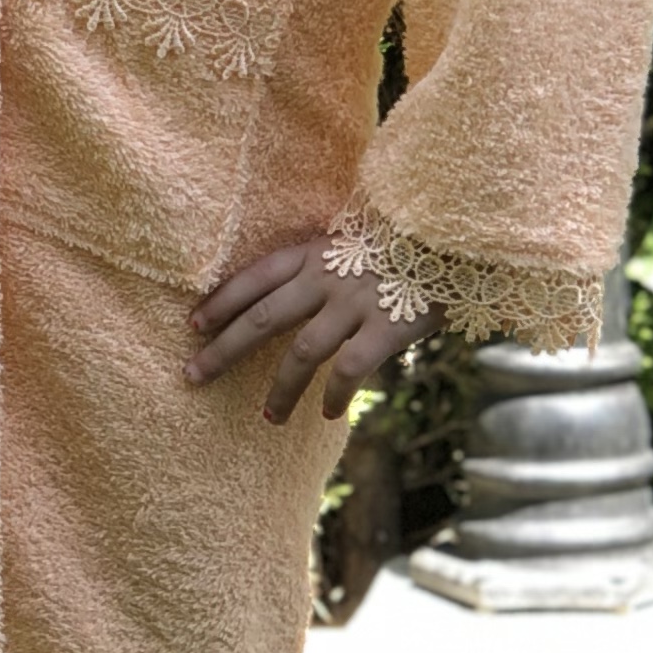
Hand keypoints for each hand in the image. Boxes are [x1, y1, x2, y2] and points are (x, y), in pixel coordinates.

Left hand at [187, 237, 412, 425]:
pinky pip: (349, 370)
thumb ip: (329, 268)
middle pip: (262, 318)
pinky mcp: (387, 327)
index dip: (222, 300)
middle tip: (194, 375)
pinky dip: (336, 394)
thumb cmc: (410, 242)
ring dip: (281, 389)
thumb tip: (302, 300)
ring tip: (269, 417)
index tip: (194, 323)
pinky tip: (330, 413)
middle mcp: (327, 277)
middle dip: (224, 349)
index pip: (256, 277)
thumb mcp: (358, 243)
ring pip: (301, 353)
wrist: (459, 236)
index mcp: (316, 252)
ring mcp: (355, 303)